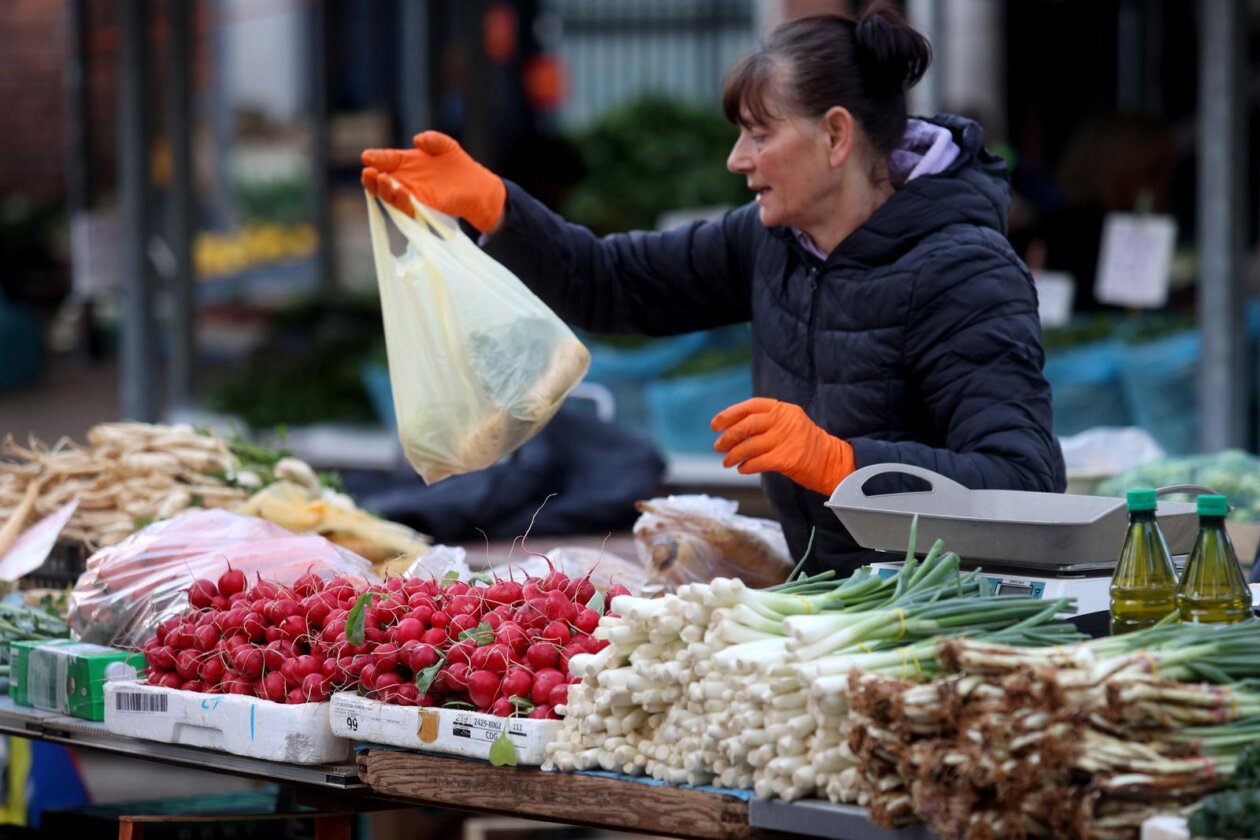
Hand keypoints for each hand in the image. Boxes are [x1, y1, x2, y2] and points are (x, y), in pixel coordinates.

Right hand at [360, 131, 506, 233]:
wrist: (475, 185)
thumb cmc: (456, 164)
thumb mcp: (445, 145)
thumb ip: (433, 139)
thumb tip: (418, 140)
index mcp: (403, 163)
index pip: (384, 160)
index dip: (375, 158)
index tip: (367, 157)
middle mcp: (403, 180)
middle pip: (380, 182)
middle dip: (372, 179)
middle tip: (370, 173)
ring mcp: (411, 196)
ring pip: (391, 197)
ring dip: (386, 191)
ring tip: (385, 181)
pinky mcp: (423, 209)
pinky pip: (409, 208)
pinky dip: (404, 202)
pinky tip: (402, 193)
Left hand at [711, 398, 854, 496]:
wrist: (833, 461)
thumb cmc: (806, 444)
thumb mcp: (789, 423)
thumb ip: (766, 422)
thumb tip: (732, 430)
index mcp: (783, 409)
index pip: (751, 406)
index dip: (730, 414)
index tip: (716, 424)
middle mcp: (784, 421)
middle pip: (747, 425)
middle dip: (728, 436)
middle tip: (718, 446)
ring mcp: (787, 439)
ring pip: (750, 445)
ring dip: (734, 455)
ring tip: (727, 462)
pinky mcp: (788, 458)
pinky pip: (758, 462)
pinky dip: (746, 466)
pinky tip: (742, 469)